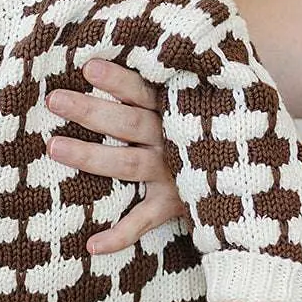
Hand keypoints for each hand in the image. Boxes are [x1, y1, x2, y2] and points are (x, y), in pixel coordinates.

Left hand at [46, 59, 185, 253]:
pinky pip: (144, 222)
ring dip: (90, 158)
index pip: (142, 90)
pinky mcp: (174, 204)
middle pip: (127, 124)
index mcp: (174, 109)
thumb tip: (107, 55)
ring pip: (127, 165)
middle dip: (90, 111)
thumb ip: (163, 78)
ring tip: (53, 147)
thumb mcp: (190, 96)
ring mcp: (173, 173)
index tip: (88, 66)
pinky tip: (93, 246)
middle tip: (54, 99)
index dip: (117, 79)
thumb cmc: (202, 122)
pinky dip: (120, 236)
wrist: (247, 167)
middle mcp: (172, 140)